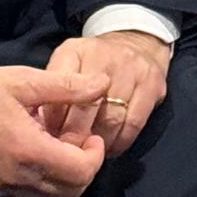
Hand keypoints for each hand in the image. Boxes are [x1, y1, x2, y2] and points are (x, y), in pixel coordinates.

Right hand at [0, 64, 109, 196]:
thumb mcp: (24, 81)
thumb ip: (67, 87)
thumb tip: (103, 84)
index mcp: (28, 150)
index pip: (80, 171)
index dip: (96, 155)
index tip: (92, 135)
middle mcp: (18, 177)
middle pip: (71, 191)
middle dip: (86, 168)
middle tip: (81, 142)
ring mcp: (5, 189)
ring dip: (68, 180)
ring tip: (63, 150)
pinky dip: (48, 187)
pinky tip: (43, 160)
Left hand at [43, 31, 170, 156]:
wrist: (138, 41)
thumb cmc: (94, 60)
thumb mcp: (68, 61)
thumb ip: (54, 89)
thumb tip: (44, 128)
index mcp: (76, 51)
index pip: (61, 91)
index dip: (55, 120)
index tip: (51, 139)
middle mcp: (105, 57)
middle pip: (87, 108)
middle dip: (75, 136)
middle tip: (69, 154)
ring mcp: (132, 70)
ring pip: (111, 119)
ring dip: (99, 143)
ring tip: (90, 153)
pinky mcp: (152, 85)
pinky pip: (134, 124)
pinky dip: (121, 142)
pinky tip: (111, 149)